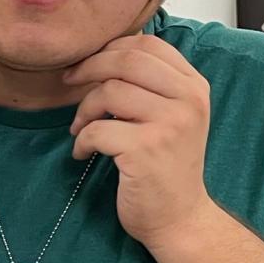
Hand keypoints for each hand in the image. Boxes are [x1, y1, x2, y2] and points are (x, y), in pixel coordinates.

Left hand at [64, 35, 213, 248]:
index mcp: (194, 87)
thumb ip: (151, 84)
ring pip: (109, 92)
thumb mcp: (173, 116)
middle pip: (127, 60)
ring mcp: (169, 125)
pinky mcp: (146, 150)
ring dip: (84, 109)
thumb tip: (101, 55)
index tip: (89, 63)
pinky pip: (98, 129)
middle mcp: (188, 101)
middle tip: (69, 81)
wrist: (180, 218)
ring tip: (80, 128)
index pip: (148, 44)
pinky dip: (82, 140)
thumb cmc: (167, 166)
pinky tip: (83, 153)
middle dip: (89, 67)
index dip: (111, 48)